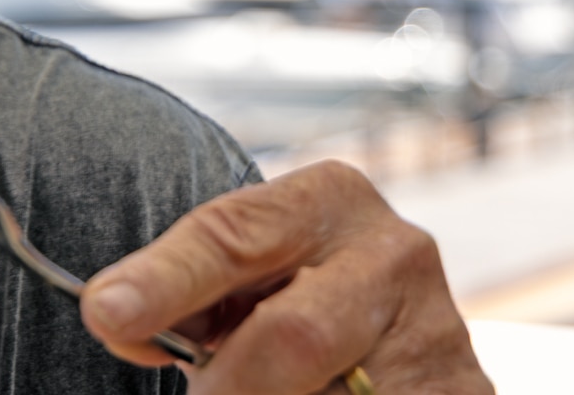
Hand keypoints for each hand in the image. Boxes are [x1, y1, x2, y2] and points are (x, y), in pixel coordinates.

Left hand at [79, 160, 491, 393]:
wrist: (388, 334)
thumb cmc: (286, 302)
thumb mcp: (237, 283)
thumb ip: (177, 295)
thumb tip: (113, 315)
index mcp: (327, 199)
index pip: (231, 237)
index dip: (165, 279)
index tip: (106, 312)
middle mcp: (396, 252)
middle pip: (292, 336)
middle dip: (233, 386)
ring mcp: (440, 330)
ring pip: (332, 392)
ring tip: (264, 392)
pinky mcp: (467, 393)